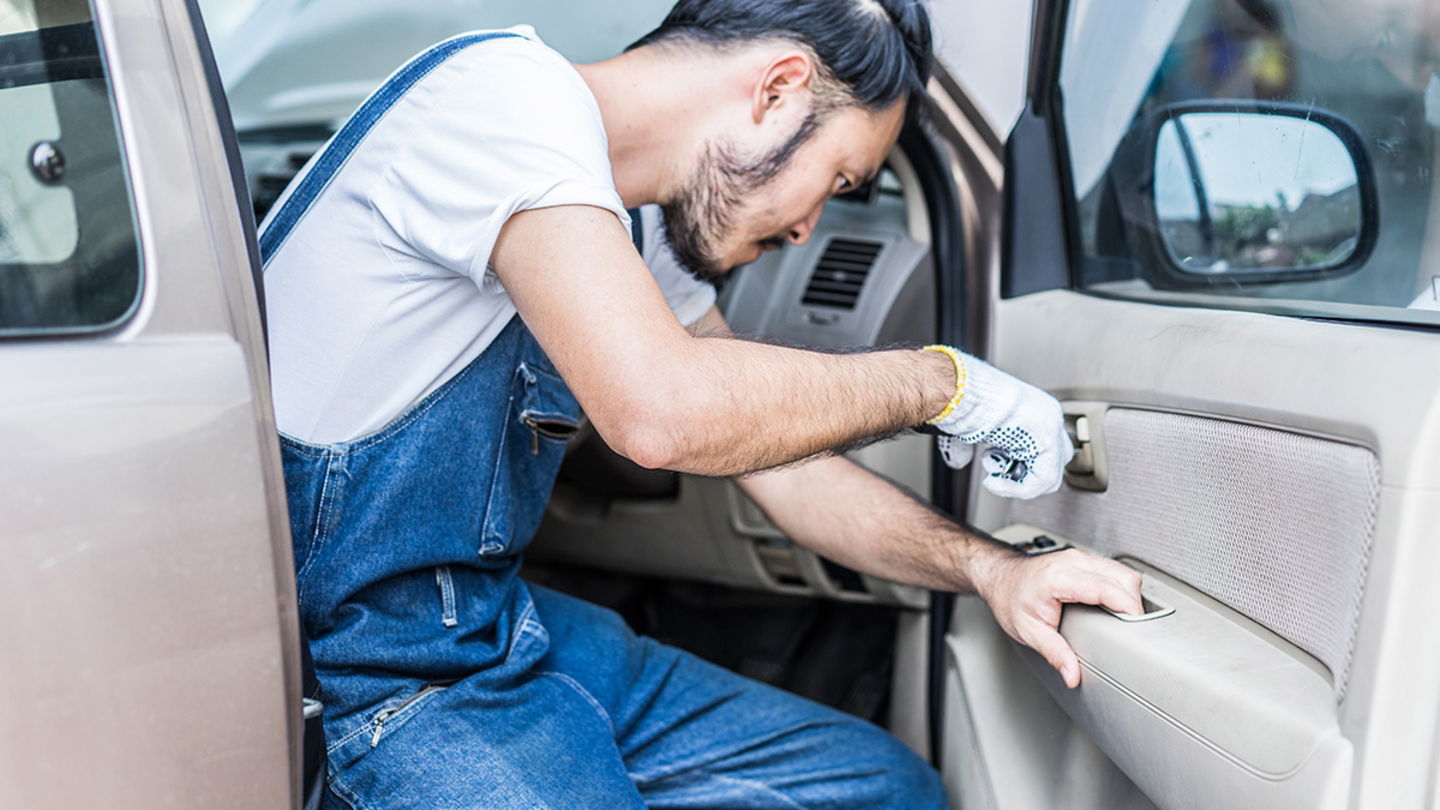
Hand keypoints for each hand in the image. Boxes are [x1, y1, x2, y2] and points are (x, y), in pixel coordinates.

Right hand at [928, 349, 1072, 498]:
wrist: (962, 392)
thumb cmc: (961, 401)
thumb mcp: (966, 429)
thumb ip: (968, 446)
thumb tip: (959, 462)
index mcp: (1031, 409)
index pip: (1041, 448)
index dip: (1020, 466)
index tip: (994, 467)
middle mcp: (1046, 415)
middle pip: (1051, 463)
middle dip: (1022, 477)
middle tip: (995, 475)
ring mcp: (1050, 425)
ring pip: (1048, 475)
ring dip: (1016, 484)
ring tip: (991, 476)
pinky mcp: (1048, 438)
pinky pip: (1042, 478)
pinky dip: (1016, 488)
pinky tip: (993, 482)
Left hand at [972, 548, 1143, 687]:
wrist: (999, 576)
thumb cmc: (1009, 598)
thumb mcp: (1028, 631)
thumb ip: (1054, 653)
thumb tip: (1072, 674)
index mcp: (1059, 578)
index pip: (1107, 588)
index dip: (1128, 607)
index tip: (1137, 626)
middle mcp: (1072, 562)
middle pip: (1123, 577)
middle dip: (1134, 603)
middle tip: (1130, 629)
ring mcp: (1078, 557)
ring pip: (1122, 571)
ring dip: (1130, 594)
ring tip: (1123, 619)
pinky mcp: (1083, 559)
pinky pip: (1114, 569)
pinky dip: (1121, 587)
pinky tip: (1114, 604)